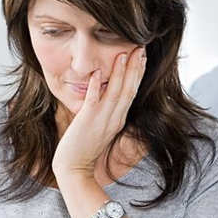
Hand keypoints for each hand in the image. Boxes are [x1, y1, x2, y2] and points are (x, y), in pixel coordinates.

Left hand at [51, 46, 146, 178]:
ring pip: (115, 93)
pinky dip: (95, 87)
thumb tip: (104, 94)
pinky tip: (96, 73)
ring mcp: (102, 120)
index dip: (138, 73)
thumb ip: (106, 112)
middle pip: (129, 89)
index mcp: (118, 119)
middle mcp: (114, 118)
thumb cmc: (84, 149)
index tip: (142, 56)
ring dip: (120, 73)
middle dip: (136, 68)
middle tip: (141, 48)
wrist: (75, 169)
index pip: (132, 92)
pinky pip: (93, 102)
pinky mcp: (87, 122)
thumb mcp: (100, 127)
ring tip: (124, 54)